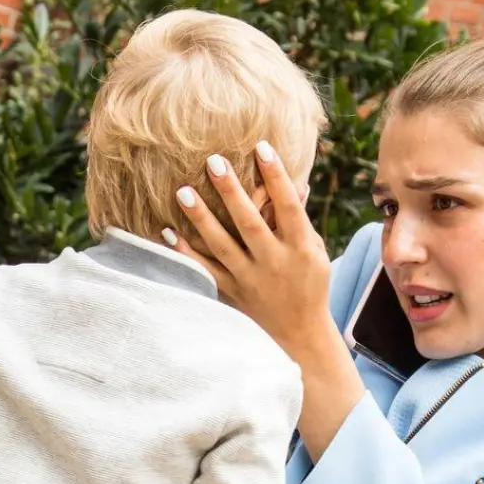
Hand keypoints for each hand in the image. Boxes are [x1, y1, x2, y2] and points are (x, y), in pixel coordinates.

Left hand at [172, 143, 335, 361]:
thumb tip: (295, 184)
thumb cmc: (310, 286)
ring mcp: (251, 279)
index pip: (287, 206)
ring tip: (183, 191)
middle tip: (213, 161)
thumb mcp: (315, 252)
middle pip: (250, 222)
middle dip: (232, 191)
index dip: (276, 176)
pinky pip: (205, 270)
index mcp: (301, 248)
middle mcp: (275, 262)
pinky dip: (185, 253)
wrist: (299, 336)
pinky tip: (167, 232)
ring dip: (201, 218)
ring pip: (222, 245)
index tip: (262, 147)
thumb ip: (300, 220)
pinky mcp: (232, 293)